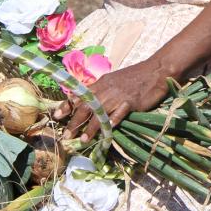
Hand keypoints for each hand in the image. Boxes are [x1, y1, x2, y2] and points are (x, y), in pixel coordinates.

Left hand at [52, 60, 170, 141]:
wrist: (155, 70)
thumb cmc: (134, 76)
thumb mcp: (112, 80)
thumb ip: (100, 90)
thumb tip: (86, 100)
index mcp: (101, 83)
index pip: (79, 95)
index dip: (67, 106)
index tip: (56, 116)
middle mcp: (106, 90)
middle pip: (86, 106)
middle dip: (75, 121)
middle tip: (66, 135)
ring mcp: (118, 96)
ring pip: (100, 113)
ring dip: (90, 127)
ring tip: (83, 139)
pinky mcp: (131, 102)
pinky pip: (119, 114)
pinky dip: (111, 123)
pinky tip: (106, 132)